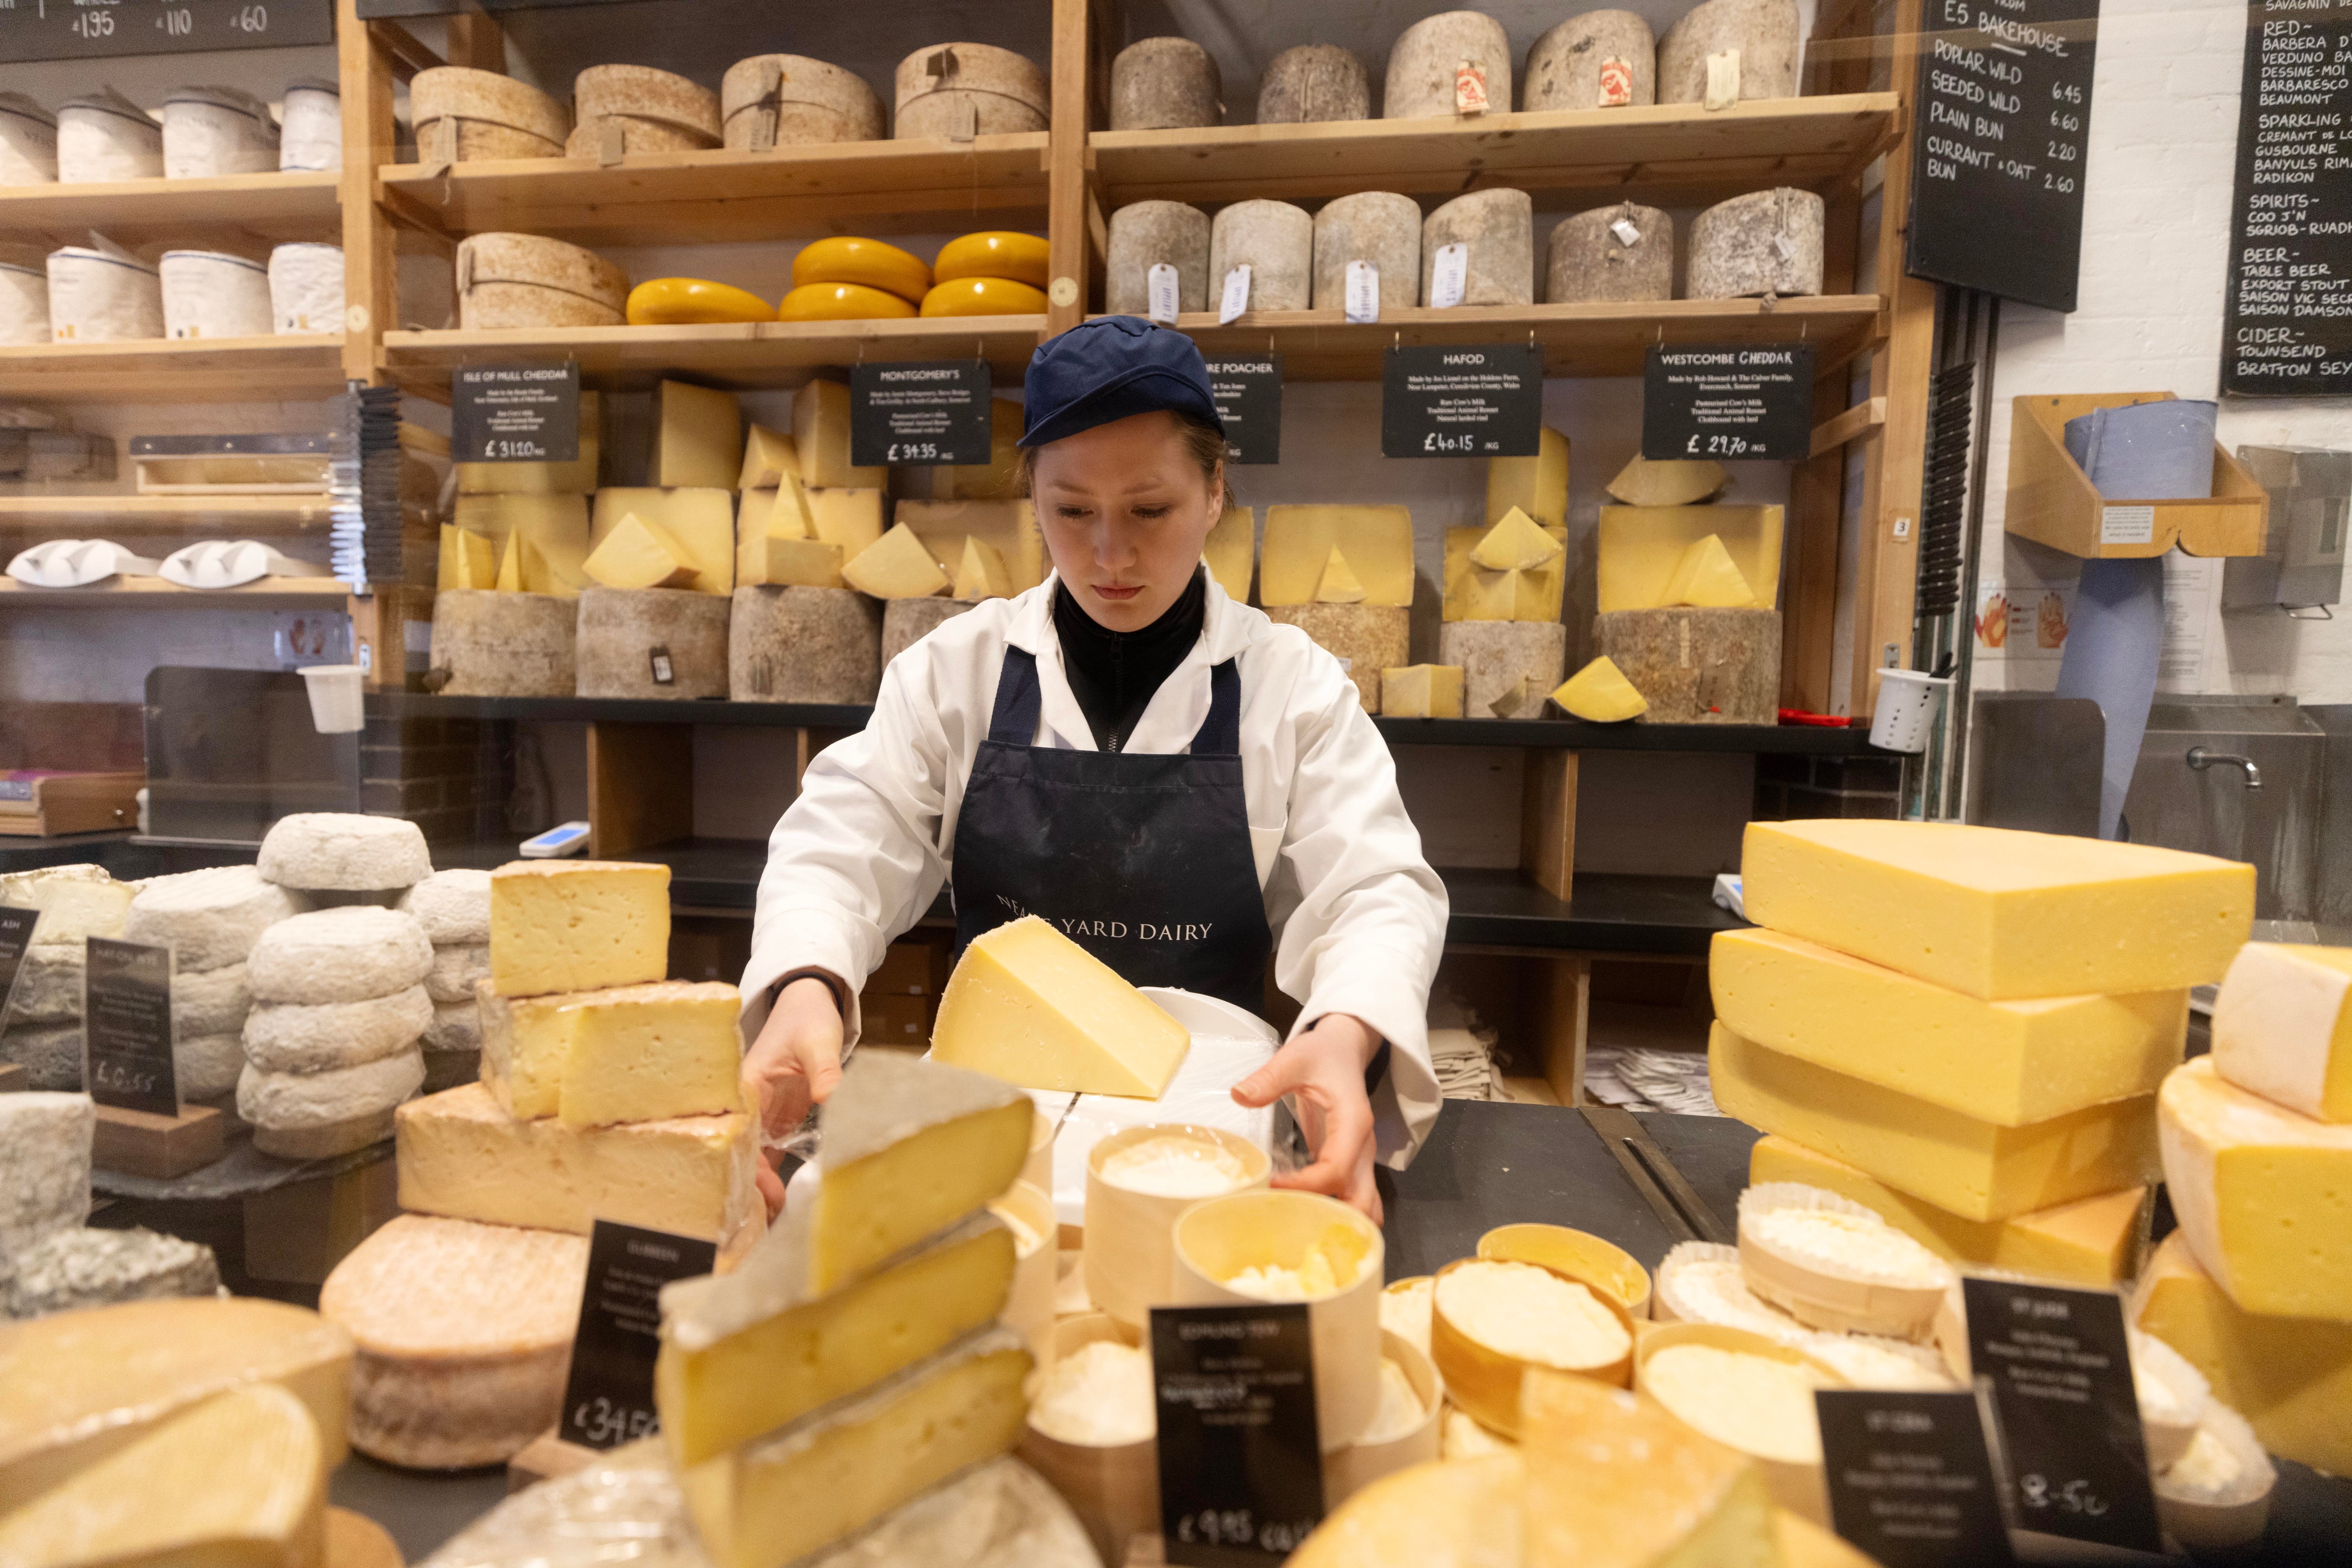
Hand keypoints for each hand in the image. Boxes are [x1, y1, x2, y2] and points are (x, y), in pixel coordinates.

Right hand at [740, 975, 845, 1218]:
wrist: (809, 1005)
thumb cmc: (807, 1017)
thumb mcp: (817, 1040)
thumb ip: (824, 1068)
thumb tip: (829, 1095)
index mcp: (744, 1088)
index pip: (738, 1134)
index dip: (747, 1167)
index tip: (766, 1193)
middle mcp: (747, 1107)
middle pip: (741, 1155)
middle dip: (752, 1189)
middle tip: (774, 1218)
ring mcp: (761, 1118)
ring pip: (753, 1162)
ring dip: (762, 1191)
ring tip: (776, 1224)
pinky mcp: (777, 1125)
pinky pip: (771, 1159)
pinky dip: (775, 1182)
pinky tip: (784, 1208)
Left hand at [1232, 1013, 1382, 1222]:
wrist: (1345, 1050)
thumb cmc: (1322, 1055)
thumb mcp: (1295, 1058)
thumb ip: (1269, 1078)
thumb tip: (1239, 1096)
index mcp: (1354, 1123)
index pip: (1335, 1170)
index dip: (1305, 1185)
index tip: (1271, 1185)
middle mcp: (1363, 1148)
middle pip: (1362, 1203)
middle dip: (1328, 1219)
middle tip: (1286, 1216)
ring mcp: (1360, 1160)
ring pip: (1365, 1208)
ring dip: (1337, 1223)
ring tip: (1295, 1223)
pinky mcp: (1350, 1165)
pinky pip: (1352, 1200)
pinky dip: (1336, 1215)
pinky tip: (1303, 1216)